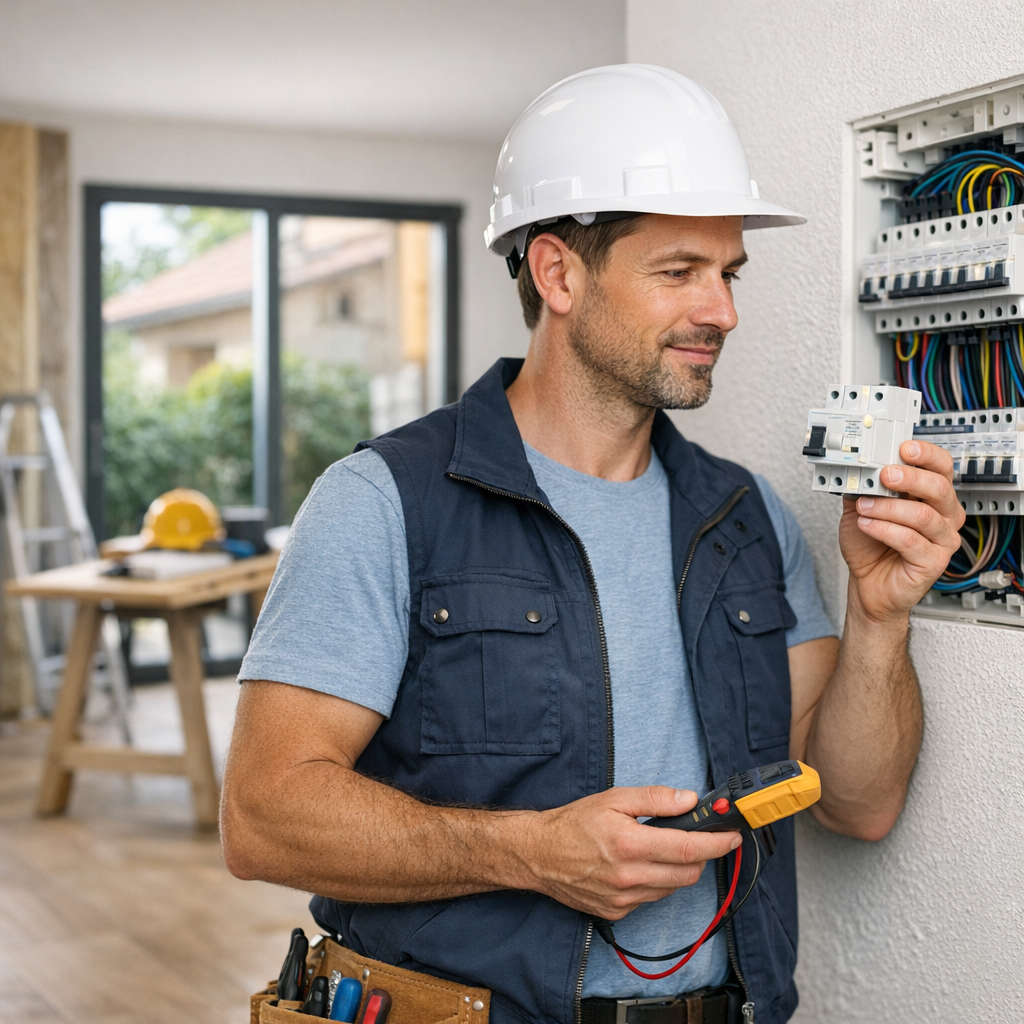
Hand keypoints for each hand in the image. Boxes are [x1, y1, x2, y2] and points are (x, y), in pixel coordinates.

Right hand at [518, 787, 740, 919]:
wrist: (539, 854)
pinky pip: (652, 898)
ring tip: (661, 848)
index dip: (717, 843)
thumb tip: (689, 800)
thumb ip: (654, 799)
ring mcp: (624, 898)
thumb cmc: (574, 823)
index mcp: (630, 844)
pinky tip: (641, 865)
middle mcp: (629, 876)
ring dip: (678, 869)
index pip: (688, 848)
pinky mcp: (617, 912)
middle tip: (697, 837)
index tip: (732, 836)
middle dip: (701, 855)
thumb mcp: (614, 798)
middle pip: (688, 873)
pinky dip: (656, 882)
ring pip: (672, 888)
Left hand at [839, 439, 964, 623]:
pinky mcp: (934, 562)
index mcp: (932, 497)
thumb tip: (857, 467)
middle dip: (910, 478)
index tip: (905, 448)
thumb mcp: (860, 508)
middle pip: (940, 488)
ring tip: (864, 507)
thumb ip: (862, 487)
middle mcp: (944, 516)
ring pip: (923, 515)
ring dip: (888, 508)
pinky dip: (884, 530)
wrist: (867, 583)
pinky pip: (911, 540)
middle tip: (885, 475)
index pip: (942, 468)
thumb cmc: (870, 546)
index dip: (927, 455)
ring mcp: (943, 539)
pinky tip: (868, 525)